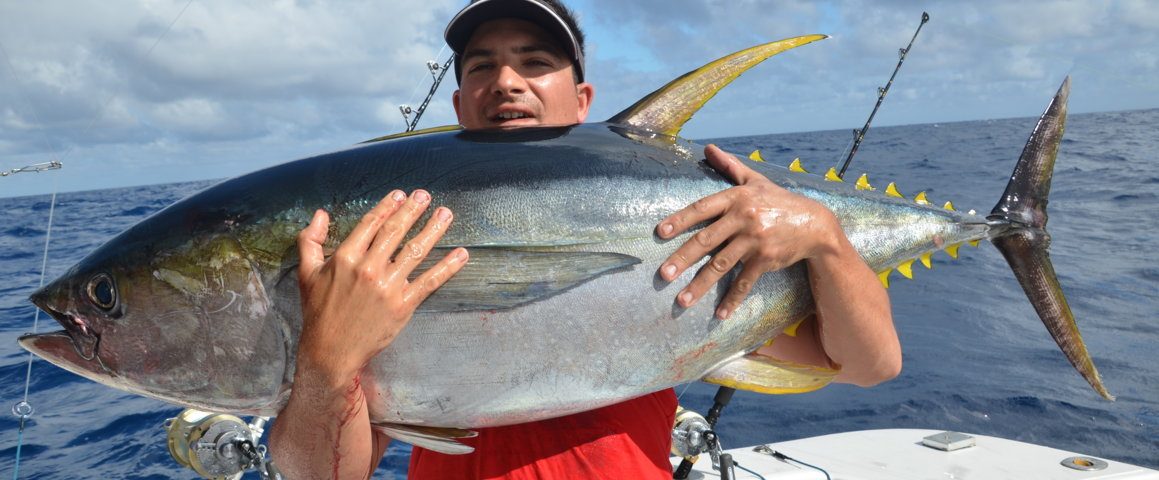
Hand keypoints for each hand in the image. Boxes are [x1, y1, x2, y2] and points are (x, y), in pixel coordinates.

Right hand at [296, 189, 467, 377]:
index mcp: (345, 257)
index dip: (387, 206)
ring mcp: (387, 287)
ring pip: (415, 251)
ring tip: (446, 215)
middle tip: (426, 195)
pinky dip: (447, 267)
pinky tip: (461, 255)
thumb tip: (320, 214)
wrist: (331, 351)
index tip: (401, 194)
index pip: (371, 224)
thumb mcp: (306, 273)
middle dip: (413, 211)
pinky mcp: (403, 305)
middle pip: (395, 232)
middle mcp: (368, 269)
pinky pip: (429, 282)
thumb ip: (310, 240)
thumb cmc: (318, 312)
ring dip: (433, 230)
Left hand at [656, 144, 841, 319]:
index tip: (659, 233)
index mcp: (737, 198)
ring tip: (682, 300)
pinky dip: (732, 299)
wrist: (815, 223)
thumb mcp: (755, 180)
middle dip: (682, 259)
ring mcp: (755, 241)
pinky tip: (719, 314)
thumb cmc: (779, 201)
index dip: (680, 220)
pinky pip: (745, 282)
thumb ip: (729, 165)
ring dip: (700, 285)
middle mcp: (744, 218)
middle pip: (706, 241)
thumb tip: (707, 148)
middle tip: (662, 275)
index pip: (702, 208)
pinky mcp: (766, 260)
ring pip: (722, 265)